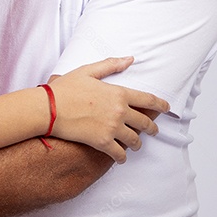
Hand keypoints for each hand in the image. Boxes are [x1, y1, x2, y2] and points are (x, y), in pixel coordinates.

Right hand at [47, 56, 169, 163]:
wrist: (49, 109)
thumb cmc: (65, 88)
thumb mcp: (88, 71)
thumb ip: (111, 65)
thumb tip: (130, 59)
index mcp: (119, 93)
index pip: (148, 100)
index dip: (160, 105)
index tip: (167, 108)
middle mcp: (120, 112)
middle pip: (145, 122)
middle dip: (152, 128)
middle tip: (153, 130)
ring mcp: (112, 128)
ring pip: (134, 140)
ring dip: (137, 143)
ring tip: (136, 145)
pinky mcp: (102, 142)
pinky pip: (119, 154)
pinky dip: (122, 157)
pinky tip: (121, 158)